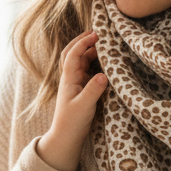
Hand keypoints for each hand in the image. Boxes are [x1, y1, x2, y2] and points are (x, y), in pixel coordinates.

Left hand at [36, 30, 107, 170]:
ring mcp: (75, 83)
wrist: (66, 137)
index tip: (96, 35)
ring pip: (80, 61)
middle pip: (73, 53)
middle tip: (98, 33)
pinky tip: (104, 61)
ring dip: (89, 51)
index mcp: (68, 79)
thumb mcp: (84, 106)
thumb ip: (93, 90)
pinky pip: (87, 70)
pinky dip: (93, 62)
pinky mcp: (81, 89)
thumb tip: (104, 75)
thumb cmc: (72, 122)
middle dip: (83, 41)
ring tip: (103, 44)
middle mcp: (70, 78)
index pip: (72, 54)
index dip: (83, 42)